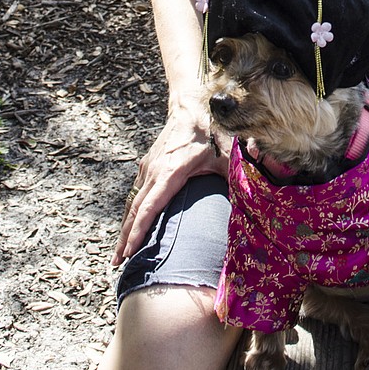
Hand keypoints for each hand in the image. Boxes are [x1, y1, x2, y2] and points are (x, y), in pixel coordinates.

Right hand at [113, 94, 228, 266]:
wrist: (191, 106)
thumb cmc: (210, 131)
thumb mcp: (225, 153)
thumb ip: (234, 175)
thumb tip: (252, 195)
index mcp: (170, 173)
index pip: (150, 208)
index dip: (139, 232)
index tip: (130, 251)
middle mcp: (154, 172)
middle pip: (135, 211)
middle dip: (125, 238)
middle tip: (116, 263)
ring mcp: (148, 168)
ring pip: (132, 202)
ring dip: (125, 228)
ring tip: (119, 253)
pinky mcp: (148, 164)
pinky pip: (135, 193)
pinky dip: (130, 213)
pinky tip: (129, 226)